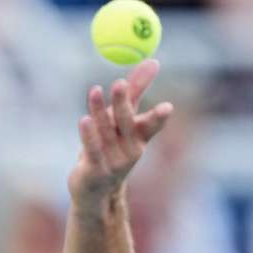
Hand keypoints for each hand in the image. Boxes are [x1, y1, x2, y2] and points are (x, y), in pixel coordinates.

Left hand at [68, 59, 172, 208]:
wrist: (95, 191)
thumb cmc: (110, 148)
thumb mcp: (123, 120)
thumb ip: (136, 91)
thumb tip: (154, 61)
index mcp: (140, 139)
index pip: (152, 126)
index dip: (159, 117)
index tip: (167, 107)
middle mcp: (130, 151)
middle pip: (127, 124)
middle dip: (124, 103)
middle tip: (120, 82)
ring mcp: (113, 163)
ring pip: (105, 132)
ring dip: (99, 111)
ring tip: (94, 91)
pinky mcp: (94, 170)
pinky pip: (91, 149)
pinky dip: (88, 134)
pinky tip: (84, 120)